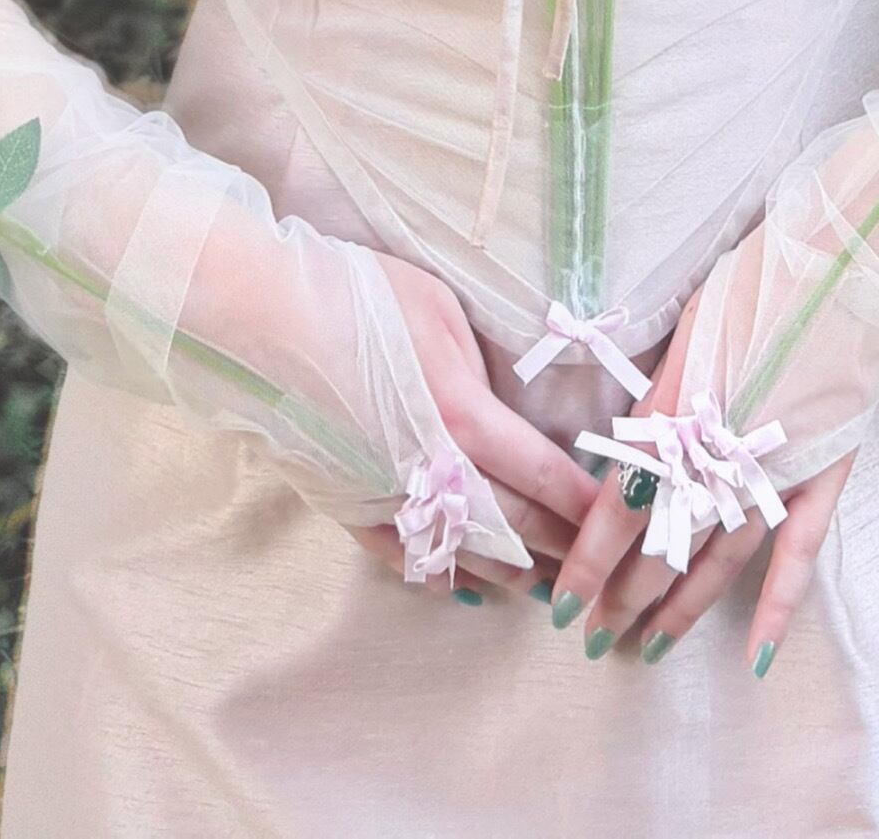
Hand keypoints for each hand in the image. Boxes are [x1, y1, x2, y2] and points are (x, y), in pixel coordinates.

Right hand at [357, 250, 602, 598]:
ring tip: (539, 585)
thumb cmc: (356, 294)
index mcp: (463, 414)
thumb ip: (478, 370)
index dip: (583, 504)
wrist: (262, 315)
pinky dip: (433, 572)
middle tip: (591, 568)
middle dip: (557, 548)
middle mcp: (430, 467)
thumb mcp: (441, 310)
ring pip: (459, 549)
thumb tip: (495, 406)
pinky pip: (397, 552)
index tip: (616, 522)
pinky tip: (457, 584)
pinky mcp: (343, 501)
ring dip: (506, 570)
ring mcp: (383, 492)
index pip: (543, 473)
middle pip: (511, 522)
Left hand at [549, 279, 855, 664]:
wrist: (853, 266)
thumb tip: (632, 447)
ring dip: (684, 605)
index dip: (589, 558)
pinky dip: (777, 604)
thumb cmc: (761, 283)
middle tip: (594, 634)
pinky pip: (798, 552)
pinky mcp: (825, 472)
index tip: (561, 601)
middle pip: (664, 540)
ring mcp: (778, 467)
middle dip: (625, 592)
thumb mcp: (690, 328)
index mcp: (680, 409)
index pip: (620, 503)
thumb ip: (662, 396)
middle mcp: (723, 450)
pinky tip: (755, 652)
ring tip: (652, 647)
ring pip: (720, 556)